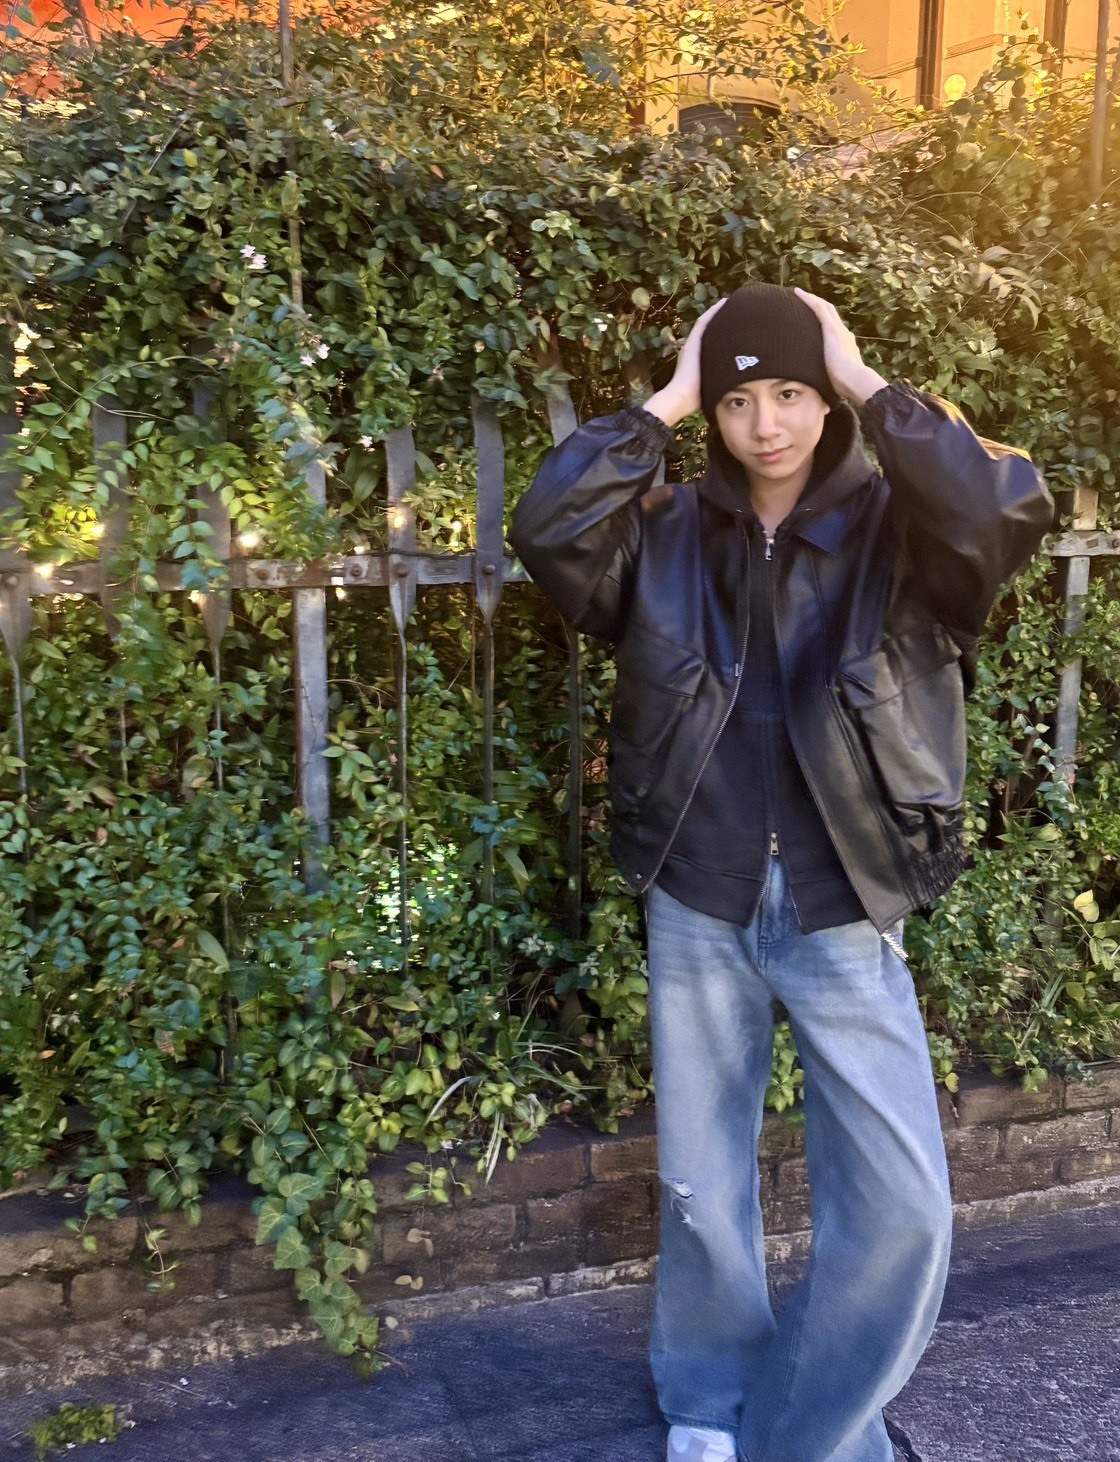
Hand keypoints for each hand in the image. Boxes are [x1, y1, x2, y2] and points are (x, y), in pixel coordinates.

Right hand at [643, 297, 726, 426]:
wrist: (683, 397)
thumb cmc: (698, 397)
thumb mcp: (714, 384)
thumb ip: (722, 379)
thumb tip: (740, 383)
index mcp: (703, 358)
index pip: (716, 341)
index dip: (726, 332)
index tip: (739, 325)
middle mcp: (697, 348)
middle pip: (712, 329)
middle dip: (724, 319)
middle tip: (738, 310)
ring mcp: (694, 343)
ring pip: (708, 323)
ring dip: (718, 312)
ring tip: (732, 302)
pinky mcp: (694, 341)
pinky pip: (704, 322)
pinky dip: (713, 312)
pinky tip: (724, 303)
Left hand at [794, 288, 887, 405]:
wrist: (855, 380)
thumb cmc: (846, 386)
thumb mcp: (836, 381)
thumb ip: (831, 382)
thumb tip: (823, 397)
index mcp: (845, 346)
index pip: (834, 330)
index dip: (826, 323)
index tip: (816, 321)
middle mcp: (843, 334)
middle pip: (831, 314)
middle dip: (819, 306)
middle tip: (807, 301)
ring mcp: (838, 330)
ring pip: (824, 308)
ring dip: (812, 300)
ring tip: (798, 294)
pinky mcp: (831, 329)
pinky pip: (818, 308)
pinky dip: (808, 299)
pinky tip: (797, 293)